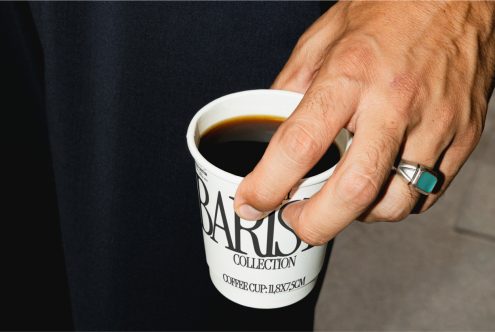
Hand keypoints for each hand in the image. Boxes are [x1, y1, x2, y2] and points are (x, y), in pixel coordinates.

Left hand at [234, 2, 494, 244]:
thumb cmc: (390, 10)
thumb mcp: (323, 37)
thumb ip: (292, 85)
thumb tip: (271, 126)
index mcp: (351, 74)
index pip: (300, 145)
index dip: (267, 186)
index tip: (251, 203)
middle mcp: (395, 103)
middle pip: (353, 192)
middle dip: (314, 224)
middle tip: (295, 223)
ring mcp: (436, 124)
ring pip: (394, 204)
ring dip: (357, 216)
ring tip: (340, 199)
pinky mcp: (463, 137)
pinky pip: (427, 194)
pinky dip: (394, 202)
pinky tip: (379, 185)